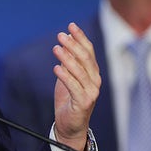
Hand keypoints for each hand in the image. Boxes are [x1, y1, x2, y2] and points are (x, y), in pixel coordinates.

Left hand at [52, 22, 99, 150]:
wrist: (70, 125)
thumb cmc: (69, 99)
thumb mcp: (68, 75)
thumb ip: (69, 59)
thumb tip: (66, 38)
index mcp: (92, 72)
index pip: (89, 51)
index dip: (81, 37)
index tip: (71, 25)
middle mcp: (95, 80)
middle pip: (86, 58)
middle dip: (73, 45)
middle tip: (60, 35)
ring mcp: (91, 92)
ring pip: (80, 71)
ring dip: (67, 58)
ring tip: (56, 48)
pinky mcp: (83, 103)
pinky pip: (73, 87)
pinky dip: (65, 76)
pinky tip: (56, 68)